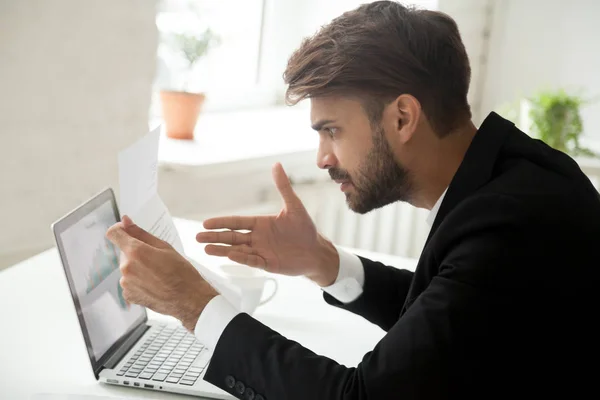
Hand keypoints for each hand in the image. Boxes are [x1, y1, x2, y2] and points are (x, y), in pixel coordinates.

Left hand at [106, 216, 217, 330]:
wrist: (188, 299)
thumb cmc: (181, 272)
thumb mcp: (164, 247)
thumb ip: (141, 233)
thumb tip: (125, 221)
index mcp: (135, 252)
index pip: (113, 234)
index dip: (120, 230)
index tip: (127, 231)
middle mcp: (126, 268)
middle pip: (124, 252)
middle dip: (136, 252)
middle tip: (156, 259)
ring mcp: (126, 283)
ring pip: (127, 267)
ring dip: (138, 267)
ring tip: (157, 274)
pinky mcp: (128, 295)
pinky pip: (129, 281)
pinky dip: (138, 281)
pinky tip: (154, 284)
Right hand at [196, 163, 339, 285]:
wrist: (317, 251)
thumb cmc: (305, 229)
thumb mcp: (294, 205)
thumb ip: (283, 186)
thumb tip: (276, 164)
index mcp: (260, 224)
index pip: (236, 222)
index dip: (221, 223)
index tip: (206, 223)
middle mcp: (257, 238)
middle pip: (232, 237)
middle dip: (215, 237)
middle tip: (197, 237)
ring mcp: (261, 251)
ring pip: (237, 250)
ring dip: (222, 250)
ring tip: (206, 249)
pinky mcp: (268, 264)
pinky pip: (252, 261)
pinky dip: (242, 259)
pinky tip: (230, 256)